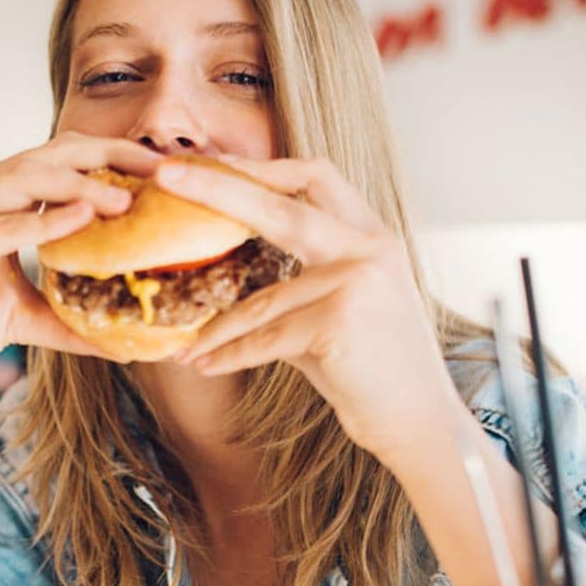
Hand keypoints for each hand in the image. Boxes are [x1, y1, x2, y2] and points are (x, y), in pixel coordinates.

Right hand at [0, 132, 161, 394]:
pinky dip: (41, 221)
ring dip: (81, 186)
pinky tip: (80, 219)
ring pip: (28, 178)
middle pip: (54, 153)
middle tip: (162, 169)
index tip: (165, 171)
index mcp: (3, 196)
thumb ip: (73, 322)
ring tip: (127, 201)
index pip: (67, 160)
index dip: (117, 159)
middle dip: (112, 156)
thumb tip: (127, 347)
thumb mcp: (28, 318)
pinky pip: (0, 225)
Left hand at [156, 155, 463, 462]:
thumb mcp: (341, 308)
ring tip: (184, 347)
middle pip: (279, 205)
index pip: (314, 177)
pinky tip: (202, 365)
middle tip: (165, 175)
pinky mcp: (339, 323)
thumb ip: (297, 280)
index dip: (260, 166)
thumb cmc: (374, 369)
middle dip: (217, 186)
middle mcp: (368, 249)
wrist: (420, 422)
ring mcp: (356, 283)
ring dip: (216, 329)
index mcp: (370, 236)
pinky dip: (230, 356)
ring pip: (261, 300)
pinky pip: (265, 339)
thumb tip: (227, 271)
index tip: (210, 163)